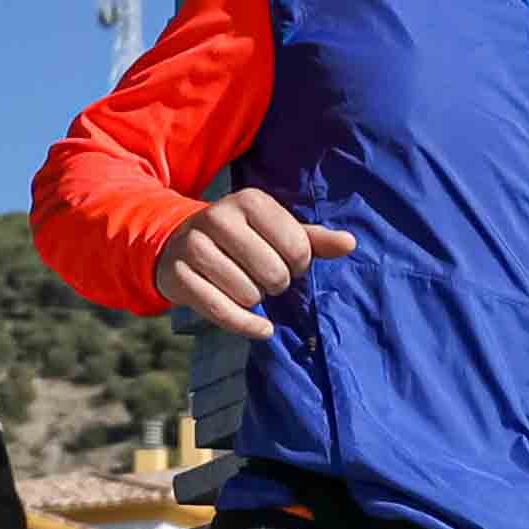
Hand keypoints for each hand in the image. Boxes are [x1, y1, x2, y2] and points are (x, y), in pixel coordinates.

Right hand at [153, 189, 354, 341]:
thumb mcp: (275, 231)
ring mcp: (194, 246)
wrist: (178, 244)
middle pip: (273, 272)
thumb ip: (313, 239)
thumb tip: (350, 244)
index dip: (300, 264)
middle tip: (267, 279)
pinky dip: (247, 325)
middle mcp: (218, 218)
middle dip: (277, 284)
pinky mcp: (178, 275)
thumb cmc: (240, 239)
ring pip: (247, 294)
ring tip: (247, 287)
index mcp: (249, 201)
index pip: (296, 246)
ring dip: (255, 300)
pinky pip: (222, 311)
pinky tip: (262, 327)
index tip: (289, 262)